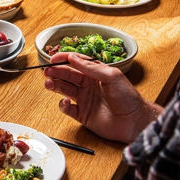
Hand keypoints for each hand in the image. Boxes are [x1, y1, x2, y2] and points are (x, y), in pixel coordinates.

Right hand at [43, 52, 161, 142]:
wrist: (133, 121)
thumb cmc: (128, 98)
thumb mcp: (112, 76)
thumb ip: (92, 68)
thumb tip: (74, 58)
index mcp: (95, 74)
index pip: (76, 63)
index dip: (64, 60)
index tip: (53, 58)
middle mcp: (88, 85)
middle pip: (67, 76)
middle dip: (56, 72)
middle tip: (46, 71)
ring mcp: (84, 100)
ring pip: (64, 90)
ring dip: (55, 86)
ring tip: (48, 83)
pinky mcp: (82, 114)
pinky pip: (67, 109)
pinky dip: (63, 105)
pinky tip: (65, 102)